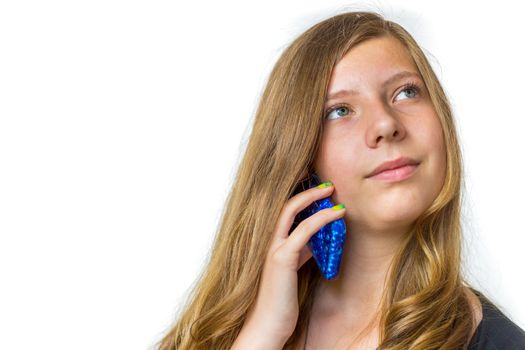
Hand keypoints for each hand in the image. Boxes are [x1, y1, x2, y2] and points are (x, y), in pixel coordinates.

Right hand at [240, 182, 345, 344]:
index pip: (284, 212)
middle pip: (286, 204)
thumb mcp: (293, 271)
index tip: (320, 192)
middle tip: (328, 185)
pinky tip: (336, 216)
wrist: (268, 324)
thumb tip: (317, 242)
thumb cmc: (280, 301)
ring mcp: (273, 248)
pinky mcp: (282, 258)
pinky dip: (321, 219)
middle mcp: (270, 241)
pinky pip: (304, 230)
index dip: (302, 199)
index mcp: (272, 243)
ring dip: (314, 198)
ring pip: (291, 210)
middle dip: (308, 191)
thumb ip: (301, 253)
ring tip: (333, 194)